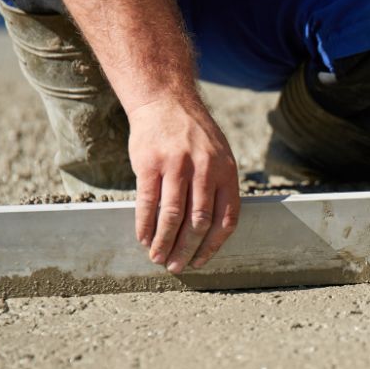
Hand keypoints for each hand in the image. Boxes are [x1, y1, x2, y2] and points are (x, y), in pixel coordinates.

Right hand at [127, 96, 240, 272]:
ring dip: (164, 242)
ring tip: (157, 258)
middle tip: (176, 267)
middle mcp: (205, 170)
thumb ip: (219, 188)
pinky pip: (148, 201)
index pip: (226, 218)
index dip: (213, 245)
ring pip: (172, 215)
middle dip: (187, 249)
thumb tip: (213, 230)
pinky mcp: (150, 163)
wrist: (166, 101)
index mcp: (226, 172)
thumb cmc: (194, 135)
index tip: (201, 261)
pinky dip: (145, 224)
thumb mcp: (219, 156)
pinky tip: (143, 238)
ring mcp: (177, 166)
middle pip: (199, 221)